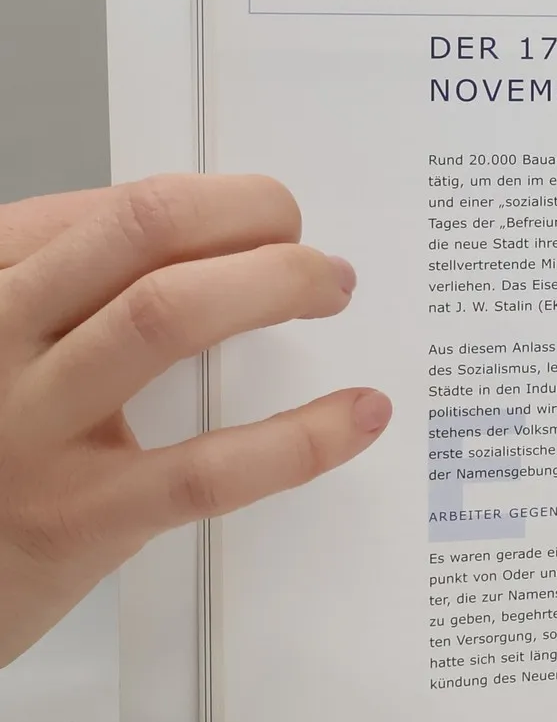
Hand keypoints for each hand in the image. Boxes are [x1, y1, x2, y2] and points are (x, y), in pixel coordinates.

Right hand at [0, 174, 388, 665]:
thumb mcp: (7, 350)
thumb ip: (81, 294)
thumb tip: (216, 245)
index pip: (112, 209)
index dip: (212, 200)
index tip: (263, 214)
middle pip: (143, 229)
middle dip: (249, 214)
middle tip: (305, 241)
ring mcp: (28, 432)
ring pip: (167, 315)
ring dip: (276, 285)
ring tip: (332, 288)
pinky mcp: (73, 520)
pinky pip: (205, 467)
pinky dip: (302, 436)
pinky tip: (358, 414)